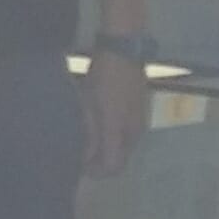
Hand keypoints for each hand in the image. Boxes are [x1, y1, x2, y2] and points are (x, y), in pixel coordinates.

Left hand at [83, 56, 149, 178]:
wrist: (124, 46)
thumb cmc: (104, 75)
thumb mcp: (91, 105)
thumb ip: (91, 135)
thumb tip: (86, 158)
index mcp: (122, 131)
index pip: (113, 167)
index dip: (96, 172)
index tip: (79, 167)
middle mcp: (135, 131)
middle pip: (120, 159)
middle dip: (101, 162)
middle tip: (80, 152)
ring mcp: (139, 120)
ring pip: (123, 146)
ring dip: (107, 148)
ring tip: (86, 137)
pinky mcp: (139, 110)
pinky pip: (125, 133)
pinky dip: (113, 136)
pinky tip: (98, 123)